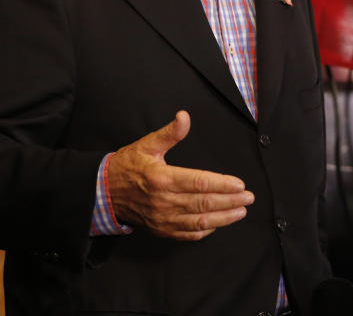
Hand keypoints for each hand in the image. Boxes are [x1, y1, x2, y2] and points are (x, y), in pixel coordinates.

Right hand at [107, 110, 254, 240]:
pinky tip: (219, 223)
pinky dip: (206, 230)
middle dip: (230, 201)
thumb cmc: (127, 166)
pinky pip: (188, 234)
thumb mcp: (147, 145)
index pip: (200, 182)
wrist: (103, 192)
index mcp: (162, 178)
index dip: (222, 184)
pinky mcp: (161, 230)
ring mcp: (163, 219)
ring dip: (224, 218)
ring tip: (241, 212)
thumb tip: (184, 117)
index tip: (240, 184)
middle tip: (249, 198)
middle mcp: (164, 202)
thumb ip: (170, 133)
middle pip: (204, 203)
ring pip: (199, 222)